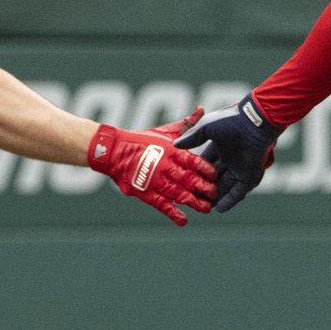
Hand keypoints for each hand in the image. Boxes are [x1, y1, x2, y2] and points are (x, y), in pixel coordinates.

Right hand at [88, 108, 217, 225]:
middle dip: (204, 188)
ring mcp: (156, 181)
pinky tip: (183, 220)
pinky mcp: (146, 193)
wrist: (114, 151)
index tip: (216, 175)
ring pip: (179, 194)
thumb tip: (202, 108)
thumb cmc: (143, 139)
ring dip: (194, 202)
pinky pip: (162, 205)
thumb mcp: (166, 130)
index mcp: (172, 150)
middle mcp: (166, 166)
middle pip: (189, 179)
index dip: (206, 169)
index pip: (194, 160)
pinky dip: (173, 214)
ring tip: (206, 208)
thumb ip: (187, 124)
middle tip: (215, 194)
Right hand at [174, 92, 282, 212]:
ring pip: (225, 187)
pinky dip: (229, 200)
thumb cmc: (231, 121)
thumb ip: (192, 137)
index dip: (195, 173)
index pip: (205, 163)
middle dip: (204, 188)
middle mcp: (229, 159)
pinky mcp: (249, 175)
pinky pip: (238, 191)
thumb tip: (175, 145)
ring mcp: (240, 168)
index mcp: (220, 146)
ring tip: (203, 208)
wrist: (255, 122)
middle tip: (191, 199)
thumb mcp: (206, 127)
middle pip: (214, 178)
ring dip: (215, 197)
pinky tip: (218, 209)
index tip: (184, 183)